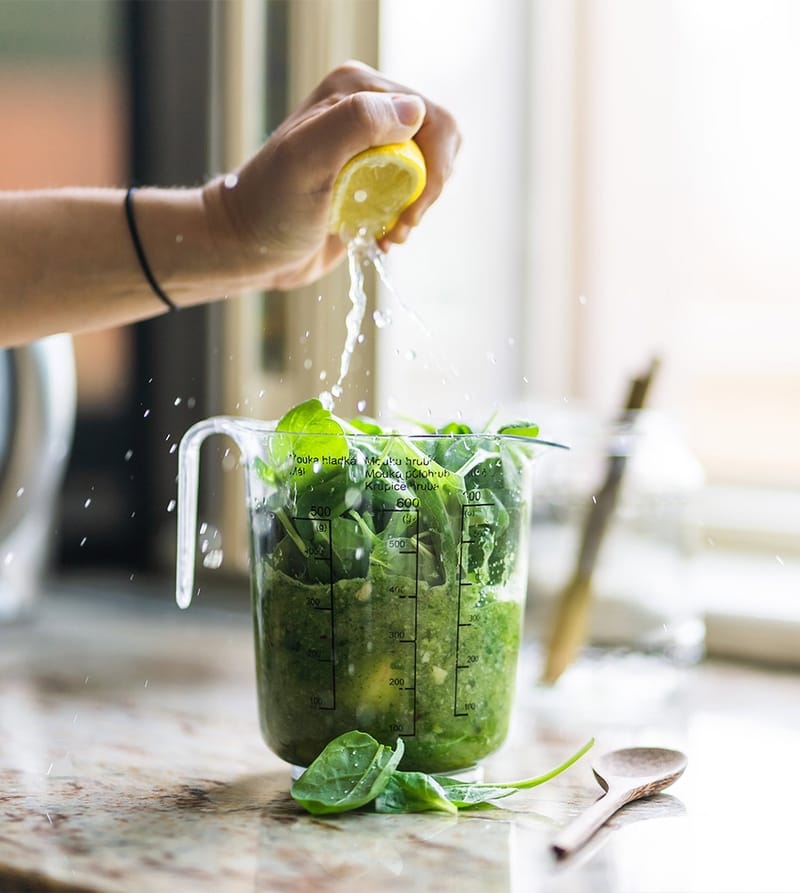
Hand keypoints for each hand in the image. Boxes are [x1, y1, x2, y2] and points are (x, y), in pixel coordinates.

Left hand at [202, 60, 460, 289]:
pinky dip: (406, 220)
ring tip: (389, 232)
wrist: (248, 248)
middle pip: (438, 143)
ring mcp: (371, 146)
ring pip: (430, 170)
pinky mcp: (372, 181)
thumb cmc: (271, 205)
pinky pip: (413, 193)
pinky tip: (383, 237)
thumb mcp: (307, 159)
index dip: (431, 167)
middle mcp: (367, 110)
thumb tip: (416, 111)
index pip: (429, 117)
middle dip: (428, 189)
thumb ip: (356, 123)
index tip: (407, 210)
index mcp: (356, 89)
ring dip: (417, 209)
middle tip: (401, 223)